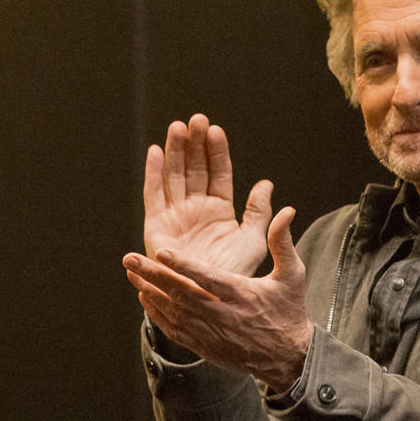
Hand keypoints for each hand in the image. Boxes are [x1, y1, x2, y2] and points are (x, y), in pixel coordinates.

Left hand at [123, 205, 312, 389]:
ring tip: (131, 274)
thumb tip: (287, 210)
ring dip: (150, 291)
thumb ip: (283, 243)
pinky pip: (174, 329)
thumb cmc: (288, 312)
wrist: (287, 357)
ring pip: (173, 311)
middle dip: (153, 275)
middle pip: (181, 293)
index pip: (207, 277)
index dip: (183, 265)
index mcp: (241, 294)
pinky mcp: (203, 346)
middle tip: (129, 258)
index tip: (161, 252)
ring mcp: (209, 332)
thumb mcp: (292, 276)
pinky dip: (157, 314)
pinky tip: (144, 298)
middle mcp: (221, 314)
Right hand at [142, 113, 275, 276]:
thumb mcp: (252, 241)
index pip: (218, 173)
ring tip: (177, 127)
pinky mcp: (157, 226)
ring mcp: (176, 215)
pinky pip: (154, 195)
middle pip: (194, 168)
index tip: (215, 130)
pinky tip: (154, 152)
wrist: (207, 300)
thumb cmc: (233, 276)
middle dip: (194, 144)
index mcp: (219, 210)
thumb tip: (266, 184)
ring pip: (174, 176)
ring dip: (174, 151)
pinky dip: (153, 174)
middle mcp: (196, 208)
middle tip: (195, 120)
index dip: (216, 151)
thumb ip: (258, 212)